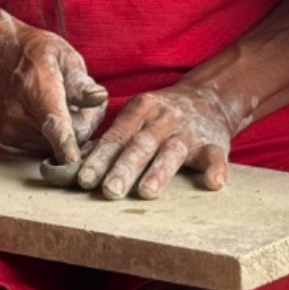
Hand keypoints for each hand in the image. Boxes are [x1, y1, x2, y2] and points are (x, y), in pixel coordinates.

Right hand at [0, 11, 107, 162]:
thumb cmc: (35, 53)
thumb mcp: (63, 56)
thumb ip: (80, 81)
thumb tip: (99, 98)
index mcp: (38, 89)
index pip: (53, 121)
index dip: (65, 142)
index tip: (72, 161)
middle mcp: (20, 114)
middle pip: (71, 136)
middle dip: (87, 122)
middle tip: (86, 100)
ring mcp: (13, 130)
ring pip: (61, 145)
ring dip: (72, 130)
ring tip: (65, 104)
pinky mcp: (10, 140)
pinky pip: (47, 147)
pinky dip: (56, 136)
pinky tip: (51, 114)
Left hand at [75, 78, 247, 199]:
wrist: (211, 97)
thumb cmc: (162, 117)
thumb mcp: (137, 117)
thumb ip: (113, 140)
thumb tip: (72, 168)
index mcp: (141, 109)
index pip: (117, 136)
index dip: (100, 158)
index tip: (84, 180)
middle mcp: (164, 118)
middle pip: (141, 144)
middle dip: (124, 168)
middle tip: (109, 191)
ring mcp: (190, 130)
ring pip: (173, 151)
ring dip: (160, 171)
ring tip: (147, 192)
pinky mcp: (214, 143)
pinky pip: (215, 156)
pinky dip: (216, 169)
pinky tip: (213, 184)